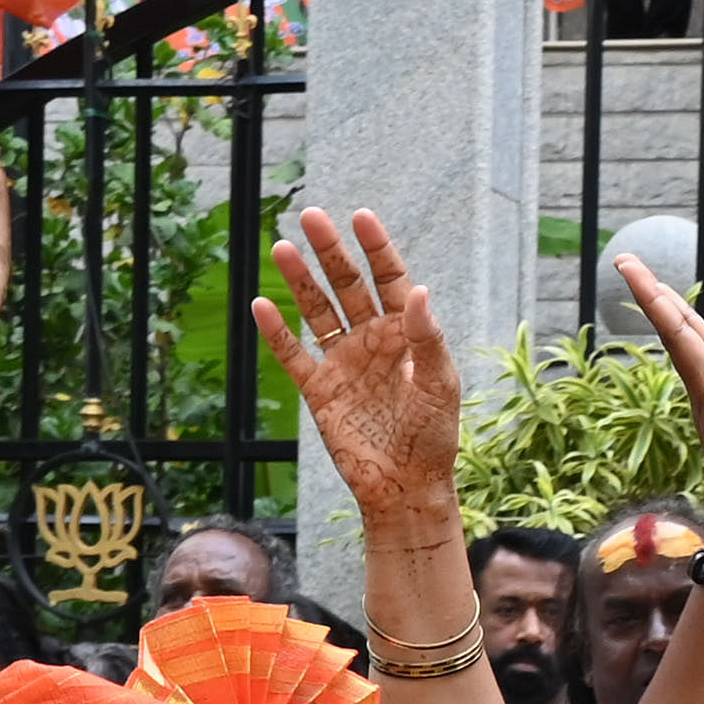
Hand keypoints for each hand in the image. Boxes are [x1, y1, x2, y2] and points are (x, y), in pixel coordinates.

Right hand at [255, 208, 465, 547]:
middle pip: (347, 285)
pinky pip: (293, 355)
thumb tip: (419, 292)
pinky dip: (277, 332)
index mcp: (405, 335)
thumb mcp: (440, 385)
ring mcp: (343, 363)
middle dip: (330, 252)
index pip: (389, 280)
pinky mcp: (319, 391)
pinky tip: (263, 305)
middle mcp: (371, 341)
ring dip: (301, 281)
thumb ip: (428, 339)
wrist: (406, 487)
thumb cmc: (434, 438)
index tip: (361, 217)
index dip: (376, 248)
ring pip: (317, 311)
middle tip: (310, 217)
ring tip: (282, 247)